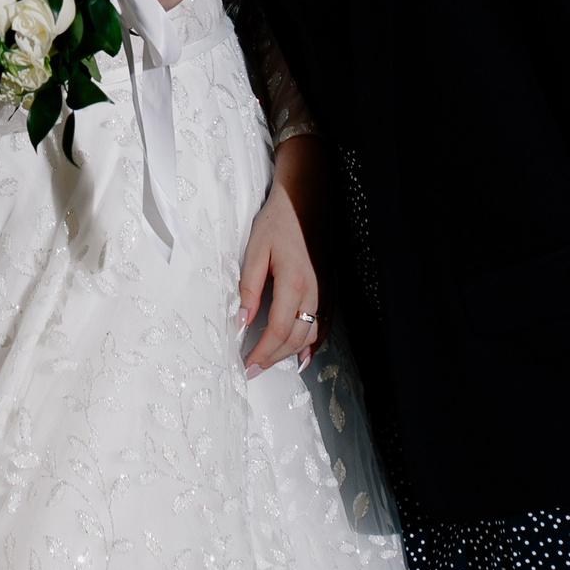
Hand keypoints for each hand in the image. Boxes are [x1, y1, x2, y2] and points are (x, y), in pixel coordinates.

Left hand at [237, 135, 326, 376]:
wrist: (307, 199)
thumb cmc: (279, 222)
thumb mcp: (255, 250)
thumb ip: (248, 288)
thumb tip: (241, 320)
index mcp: (294, 284)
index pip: (277, 330)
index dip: (261, 352)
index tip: (245, 365)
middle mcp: (315, 293)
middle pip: (295, 339)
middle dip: (273, 358)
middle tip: (252, 370)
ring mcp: (325, 292)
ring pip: (310, 335)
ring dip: (290, 352)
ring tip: (269, 361)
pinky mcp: (329, 288)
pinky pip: (323, 324)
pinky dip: (312, 343)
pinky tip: (302, 354)